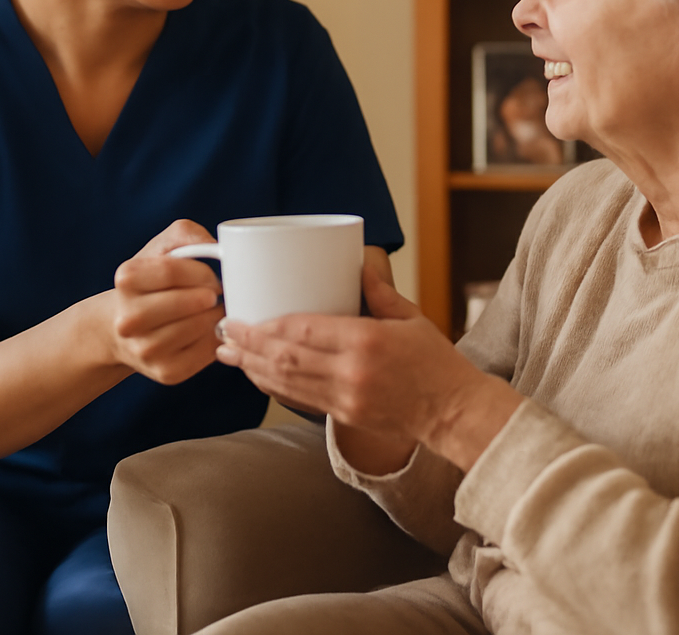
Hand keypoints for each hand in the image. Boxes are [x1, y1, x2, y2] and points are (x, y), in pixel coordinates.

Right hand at [105, 220, 224, 384]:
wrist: (127, 328)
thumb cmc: (153, 283)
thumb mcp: (162, 249)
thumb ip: (187, 235)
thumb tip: (216, 246)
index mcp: (126, 280)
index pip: (171, 269)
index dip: (200, 271)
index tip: (212, 275)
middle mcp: (128, 318)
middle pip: (184, 302)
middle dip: (209, 296)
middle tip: (216, 294)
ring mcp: (145, 349)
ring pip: (196, 328)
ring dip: (215, 317)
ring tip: (214, 310)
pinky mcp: (165, 372)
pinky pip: (204, 353)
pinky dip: (216, 338)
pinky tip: (211, 330)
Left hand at [216, 265, 512, 458]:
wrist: (453, 412)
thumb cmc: (436, 362)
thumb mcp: (410, 318)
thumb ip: (379, 293)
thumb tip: (357, 263)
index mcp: (367, 341)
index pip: (303, 330)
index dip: (266, 326)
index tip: (243, 317)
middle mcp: (351, 372)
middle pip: (285, 357)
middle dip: (248, 346)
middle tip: (224, 332)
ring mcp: (346, 398)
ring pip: (286, 383)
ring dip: (252, 368)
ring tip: (228, 355)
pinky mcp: (345, 416)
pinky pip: (300, 400)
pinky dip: (273, 387)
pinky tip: (257, 376)